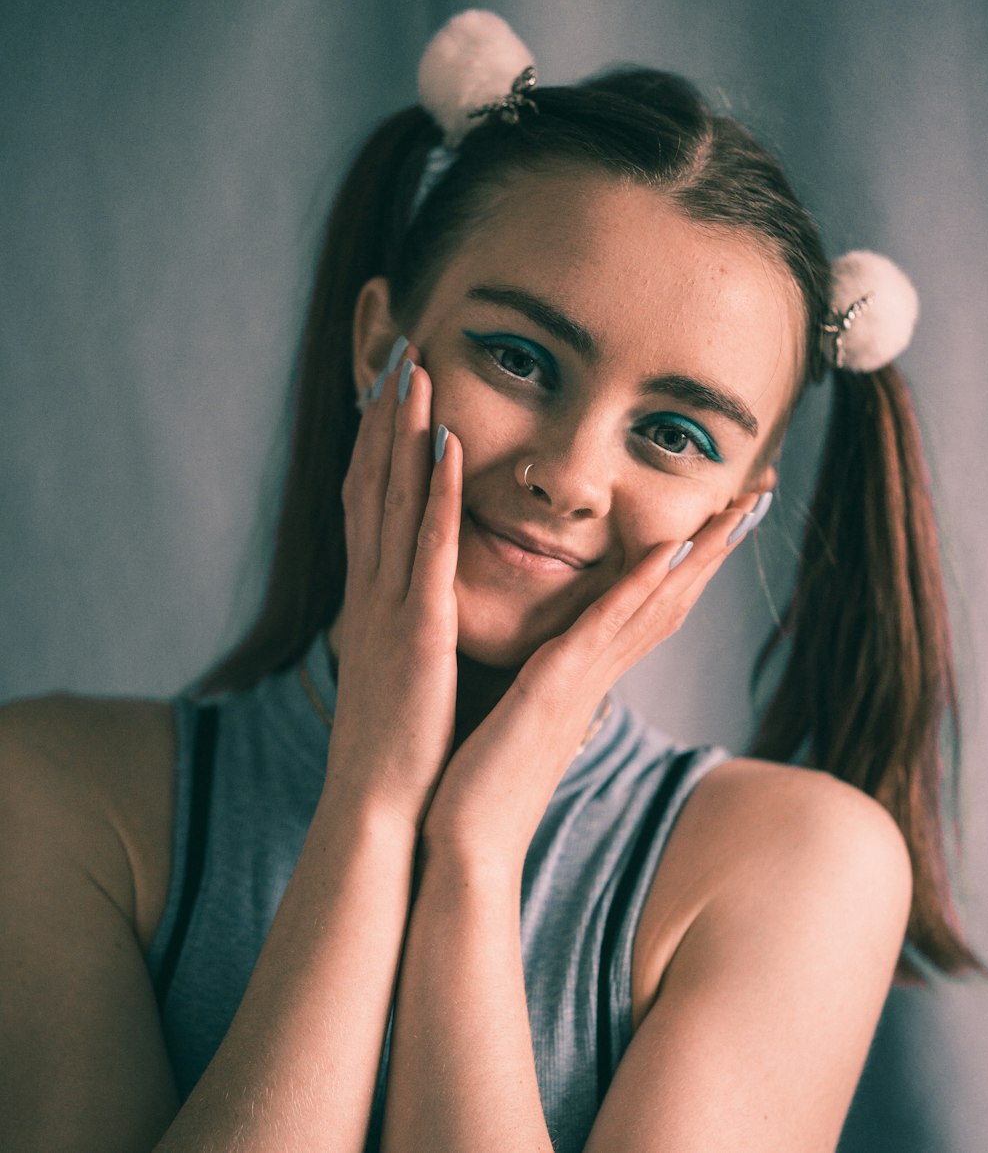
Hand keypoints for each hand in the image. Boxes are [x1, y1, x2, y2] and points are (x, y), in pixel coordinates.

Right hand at [326, 344, 463, 830]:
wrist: (379, 807)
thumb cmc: (398, 746)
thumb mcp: (399, 670)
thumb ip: (405, 626)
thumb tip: (417, 603)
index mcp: (374, 600)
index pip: (370, 503)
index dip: (376, 442)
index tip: (390, 390)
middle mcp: (372, 590)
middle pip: (373, 484)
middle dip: (384, 416)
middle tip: (397, 352)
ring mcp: (391, 605)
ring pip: (394, 500)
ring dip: (404, 432)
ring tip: (416, 371)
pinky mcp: (419, 628)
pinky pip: (427, 548)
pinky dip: (433, 493)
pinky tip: (446, 445)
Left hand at [421, 492, 763, 862]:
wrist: (465, 846)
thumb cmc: (481, 783)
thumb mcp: (517, 716)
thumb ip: (540, 685)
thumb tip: (548, 666)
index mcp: (585, 676)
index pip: (648, 608)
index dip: (686, 564)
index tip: (716, 520)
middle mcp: (597, 674)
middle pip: (669, 599)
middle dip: (712, 548)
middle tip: (755, 501)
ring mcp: (582, 680)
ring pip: (652, 604)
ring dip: (696, 554)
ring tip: (737, 509)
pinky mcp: (555, 687)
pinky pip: (605, 627)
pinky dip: (640, 586)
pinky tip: (669, 550)